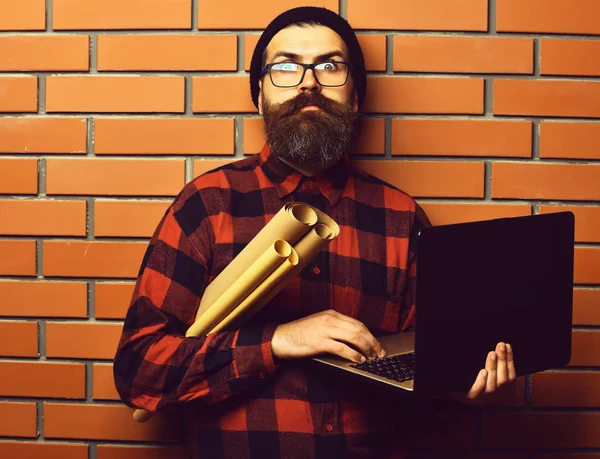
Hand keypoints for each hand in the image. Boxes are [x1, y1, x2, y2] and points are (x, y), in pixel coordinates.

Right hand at [271, 309, 385, 362]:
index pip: (357, 323)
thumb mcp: (319, 325)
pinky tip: (358, 359)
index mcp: (331, 314)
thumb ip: (334, 328)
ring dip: (366, 348)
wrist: (280, 337)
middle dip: (372, 342)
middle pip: (359, 329)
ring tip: (371, 357)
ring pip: (354, 337)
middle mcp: (330, 319)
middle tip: (379, 353)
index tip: (377, 344)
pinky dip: (353, 354)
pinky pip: (342, 348)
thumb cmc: (299, 334)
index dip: (370, 335)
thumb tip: (352, 340)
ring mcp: (325, 330)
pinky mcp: (319, 342)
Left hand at [466, 342, 515, 399]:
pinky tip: (483, 371)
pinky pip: (478, 391)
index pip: (510, 375)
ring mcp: (484, 398)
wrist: (461, 401)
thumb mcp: (492, 379)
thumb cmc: (479, 388)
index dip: (510, 361)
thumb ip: (498, 369)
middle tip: (501, 346)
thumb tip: (501, 351)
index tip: (507, 346)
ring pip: (492, 385)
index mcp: (503, 391)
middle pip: (503, 380)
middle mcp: (495, 396)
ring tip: (492, 354)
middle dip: (502, 361)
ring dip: (492, 368)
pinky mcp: (471, 398)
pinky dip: (482, 381)